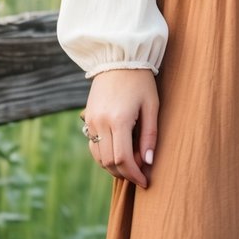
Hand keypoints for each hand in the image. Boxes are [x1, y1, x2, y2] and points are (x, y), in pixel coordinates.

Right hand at [82, 68, 158, 187]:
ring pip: (98, 157)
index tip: (145, 181)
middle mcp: (101, 123)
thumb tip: (148, 162)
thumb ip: (150, 135)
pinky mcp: (88, 117)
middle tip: (139, 175)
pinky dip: (104, 155)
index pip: (123, 160)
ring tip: (130, 165)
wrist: (118, 57)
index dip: (134, 175)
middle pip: (109, 162)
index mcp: (119, 120)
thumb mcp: (151, 105)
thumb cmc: (140, 80)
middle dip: (125, 174)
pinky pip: (93, 145)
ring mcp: (91, 120)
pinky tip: (117, 153)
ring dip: (113, 167)